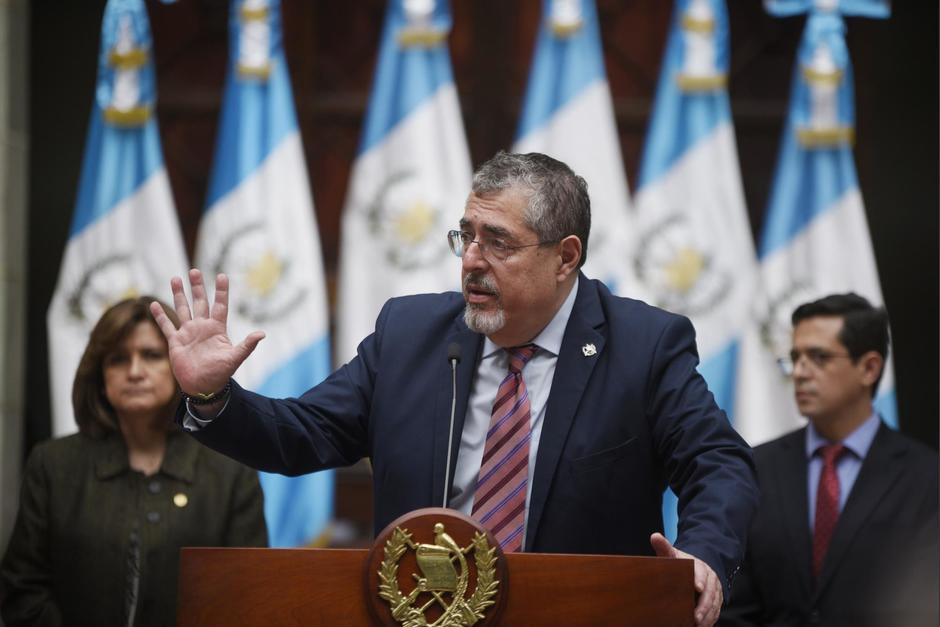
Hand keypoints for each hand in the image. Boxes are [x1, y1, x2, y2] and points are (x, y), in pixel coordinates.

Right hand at [150, 269, 264, 395]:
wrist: (203, 387)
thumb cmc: (221, 373)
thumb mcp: (235, 358)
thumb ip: (247, 345)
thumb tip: (262, 334)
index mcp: (217, 329)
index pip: (220, 305)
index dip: (221, 291)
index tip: (222, 275)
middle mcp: (202, 327)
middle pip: (200, 302)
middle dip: (197, 287)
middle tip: (194, 271)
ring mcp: (188, 333)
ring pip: (183, 309)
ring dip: (179, 295)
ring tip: (175, 278)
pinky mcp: (176, 342)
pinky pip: (167, 326)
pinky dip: (160, 316)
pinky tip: (153, 304)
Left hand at [651, 532, 721, 626]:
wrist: (699, 567)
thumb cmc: (683, 563)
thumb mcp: (675, 555)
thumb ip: (665, 547)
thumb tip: (654, 536)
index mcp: (699, 566)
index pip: (701, 573)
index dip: (700, 580)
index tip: (697, 587)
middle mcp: (710, 579)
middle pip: (710, 593)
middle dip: (704, 605)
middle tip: (695, 617)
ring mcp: (715, 590)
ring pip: (714, 604)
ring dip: (707, 615)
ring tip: (698, 625)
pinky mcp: (717, 600)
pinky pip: (716, 611)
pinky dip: (710, 619)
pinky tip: (702, 626)